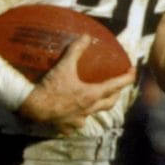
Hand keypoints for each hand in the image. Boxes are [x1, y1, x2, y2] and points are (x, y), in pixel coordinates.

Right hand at [19, 35, 135, 133]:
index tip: (133, 71)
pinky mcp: (68, 128)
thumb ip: (76, 50)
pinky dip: (77, 116)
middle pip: (110, 102)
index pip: (117, 86)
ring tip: (93, 98)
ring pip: (93, 113)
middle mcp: (89, 110)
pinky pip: (77, 122)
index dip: (128, 77)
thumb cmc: (49, 87)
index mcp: (91, 95)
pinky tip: (71, 111)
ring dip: (96, 105)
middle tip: (117, 86)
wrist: (32, 108)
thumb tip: (86, 36)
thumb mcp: (63, 66)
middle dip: (116, 94)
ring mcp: (79, 121)